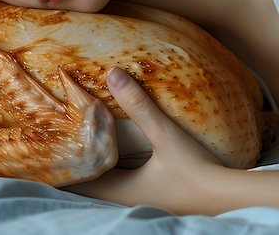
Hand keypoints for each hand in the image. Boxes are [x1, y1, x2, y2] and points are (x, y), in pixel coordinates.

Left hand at [65, 67, 223, 213]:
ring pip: (109, 186)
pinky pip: (127, 187)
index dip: (61, 166)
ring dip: (98, 168)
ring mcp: (142, 203)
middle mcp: (126, 201)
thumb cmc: (196, 170)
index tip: (49, 147)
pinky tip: (124, 157)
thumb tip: (113, 74)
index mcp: (120, 191)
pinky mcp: (157, 200)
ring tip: (88, 144)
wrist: (229, 198)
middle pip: (90, 184)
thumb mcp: (165, 135)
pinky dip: (117, 172)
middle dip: (78, 164)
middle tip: (65, 140)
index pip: (77, 181)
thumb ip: (139, 106)